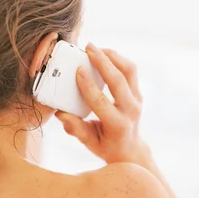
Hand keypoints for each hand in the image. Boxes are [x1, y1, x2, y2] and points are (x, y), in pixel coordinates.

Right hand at [55, 43, 150, 164]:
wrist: (130, 149)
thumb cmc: (106, 146)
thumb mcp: (89, 142)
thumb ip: (75, 129)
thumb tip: (60, 113)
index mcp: (117, 125)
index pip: (101, 102)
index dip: (88, 85)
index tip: (78, 69)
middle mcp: (131, 110)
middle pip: (119, 81)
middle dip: (103, 61)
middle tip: (88, 48)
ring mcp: (137, 99)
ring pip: (129, 71)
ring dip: (113, 56)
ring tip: (95, 49)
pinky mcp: (138, 92)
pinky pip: (131, 71)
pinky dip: (118, 59)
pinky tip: (104, 55)